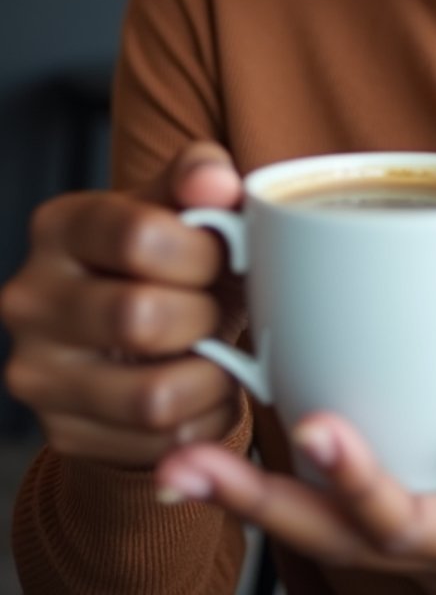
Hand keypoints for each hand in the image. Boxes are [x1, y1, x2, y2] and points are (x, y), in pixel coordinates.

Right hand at [0, 142, 245, 466]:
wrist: (141, 338)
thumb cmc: (172, 259)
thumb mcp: (185, 206)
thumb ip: (202, 177)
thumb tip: (216, 181)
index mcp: (61, 226)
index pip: (138, 235)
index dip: (201, 250)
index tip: (221, 255)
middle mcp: (30, 298)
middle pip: (139, 318)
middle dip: (204, 315)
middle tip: (216, 308)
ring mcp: (38, 372)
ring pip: (153, 396)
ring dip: (212, 376)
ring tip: (217, 351)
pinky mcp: (62, 432)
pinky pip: (161, 441)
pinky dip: (207, 417)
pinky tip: (206, 388)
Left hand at [156, 393, 435, 593]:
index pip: (412, 524)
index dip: (360, 482)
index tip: (314, 423)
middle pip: (342, 544)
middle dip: (262, 506)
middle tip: (184, 464)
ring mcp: (429, 548)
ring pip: (328, 537)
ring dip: (255, 502)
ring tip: (179, 464)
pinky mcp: (416, 522)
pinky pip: (339, 520)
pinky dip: (285, 492)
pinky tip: (237, 454)